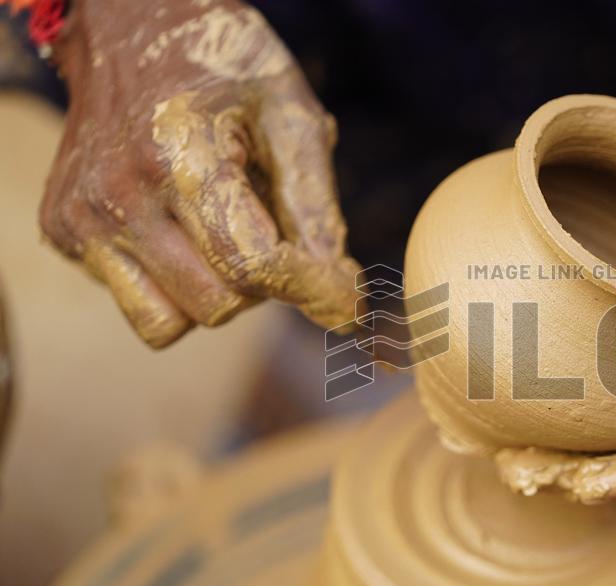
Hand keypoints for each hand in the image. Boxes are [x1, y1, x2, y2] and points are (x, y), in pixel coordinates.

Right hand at [40, 0, 359, 347]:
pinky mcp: (63, 234)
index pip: (251, 263)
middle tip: (269, 232)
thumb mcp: (289, 115)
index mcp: (178, 153)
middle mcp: (118, 194)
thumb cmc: (222, 67)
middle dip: (260, 285)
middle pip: (217, 305)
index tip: (347, 303)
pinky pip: (140, 305)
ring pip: (171, 323)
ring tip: (223, 232)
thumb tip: (340, 293)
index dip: (310, 290)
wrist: (127, 27)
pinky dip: (174, 285)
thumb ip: (316, 207)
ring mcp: (81, 218)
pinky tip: (183, 229)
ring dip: (214, 292)